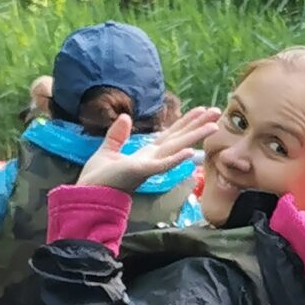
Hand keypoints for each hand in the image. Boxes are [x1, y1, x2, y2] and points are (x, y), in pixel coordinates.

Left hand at [77, 107, 220, 192]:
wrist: (87, 195)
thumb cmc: (98, 178)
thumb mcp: (107, 151)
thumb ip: (118, 135)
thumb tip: (125, 116)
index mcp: (147, 154)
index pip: (170, 134)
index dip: (186, 121)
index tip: (201, 110)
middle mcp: (153, 158)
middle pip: (179, 137)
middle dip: (197, 124)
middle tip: (216, 112)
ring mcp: (149, 166)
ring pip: (176, 148)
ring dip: (194, 137)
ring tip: (213, 126)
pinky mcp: (141, 173)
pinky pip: (161, 166)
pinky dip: (175, 160)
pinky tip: (189, 152)